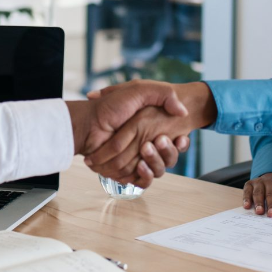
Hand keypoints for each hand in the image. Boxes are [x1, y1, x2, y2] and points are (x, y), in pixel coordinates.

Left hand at [84, 81, 216, 180]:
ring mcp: (138, 159)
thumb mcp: (139, 89)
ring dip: (157, 161)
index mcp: (152, 129)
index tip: (181, 137)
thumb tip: (182, 111)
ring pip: (159, 170)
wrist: (89, 121)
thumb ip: (163, 94)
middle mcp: (147, 145)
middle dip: (169, 151)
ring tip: (147, 148)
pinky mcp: (128, 172)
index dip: (181, 142)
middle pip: (169, 158)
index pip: (176, 142)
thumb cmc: (112, 105)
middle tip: (161, 140)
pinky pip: (143, 181)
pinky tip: (141, 165)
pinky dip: (144, 176)